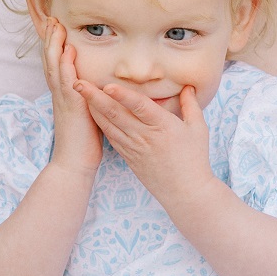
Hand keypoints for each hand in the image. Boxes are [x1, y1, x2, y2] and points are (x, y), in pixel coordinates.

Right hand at [39, 20, 103, 176]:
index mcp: (63, 93)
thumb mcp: (85, 112)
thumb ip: (87, 96)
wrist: (74, 162)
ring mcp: (63, 99)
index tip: (56, 26)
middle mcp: (60, 93)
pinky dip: (66, 65)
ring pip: (55, 66)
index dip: (54, 45)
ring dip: (55, 45)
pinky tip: (68, 52)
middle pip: (51, 59)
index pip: (55, 63)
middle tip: (52, 18)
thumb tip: (95, 85)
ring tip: (56, 26)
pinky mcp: (71, 107)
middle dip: (51, 38)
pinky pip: (66, 82)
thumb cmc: (83, 140)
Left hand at [78, 78, 211, 209]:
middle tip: (78, 83)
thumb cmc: (195, 159)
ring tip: (79, 92)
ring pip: (109, 125)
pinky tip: (91, 112)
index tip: (107, 85)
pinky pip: (111, 137)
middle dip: (95, 97)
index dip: (123, 96)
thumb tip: (188, 86)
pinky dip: (100, 123)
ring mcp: (134, 148)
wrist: (186, 192)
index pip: (140, 107)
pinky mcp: (128, 157)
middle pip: (116, 114)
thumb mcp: (198, 129)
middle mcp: (145, 136)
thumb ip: (191, 105)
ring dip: (92, 108)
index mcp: (163, 126)